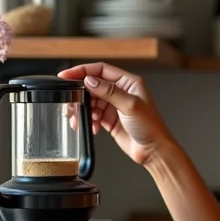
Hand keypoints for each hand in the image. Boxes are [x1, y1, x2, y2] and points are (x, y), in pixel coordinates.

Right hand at [58, 62, 172, 165]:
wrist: (153, 150)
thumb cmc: (150, 126)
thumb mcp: (130, 106)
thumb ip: (109, 92)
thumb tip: (89, 80)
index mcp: (129, 82)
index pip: (101, 70)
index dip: (83, 71)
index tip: (66, 75)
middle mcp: (121, 91)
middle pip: (93, 85)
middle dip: (80, 94)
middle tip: (71, 102)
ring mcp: (114, 105)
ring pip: (90, 101)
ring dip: (83, 109)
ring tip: (80, 119)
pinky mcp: (109, 119)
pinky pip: (92, 115)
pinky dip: (88, 120)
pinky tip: (92, 127)